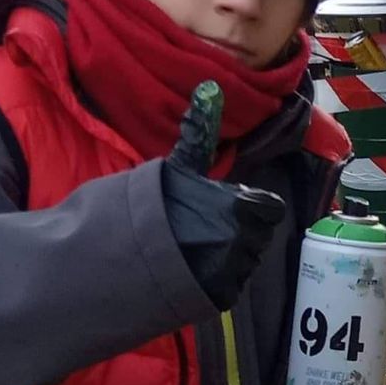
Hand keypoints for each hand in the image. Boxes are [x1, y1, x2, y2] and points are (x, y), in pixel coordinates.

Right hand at [160, 81, 285, 310]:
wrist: (115, 254)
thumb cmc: (150, 205)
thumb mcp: (176, 168)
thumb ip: (199, 133)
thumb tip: (210, 87)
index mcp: (241, 206)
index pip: (269, 208)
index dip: (249, 207)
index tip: (223, 208)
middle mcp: (245, 240)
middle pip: (260, 234)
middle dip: (239, 230)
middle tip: (202, 227)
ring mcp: (235, 272)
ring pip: (248, 259)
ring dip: (229, 254)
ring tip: (193, 248)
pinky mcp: (223, 296)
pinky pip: (233, 284)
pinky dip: (217, 278)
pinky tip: (191, 268)